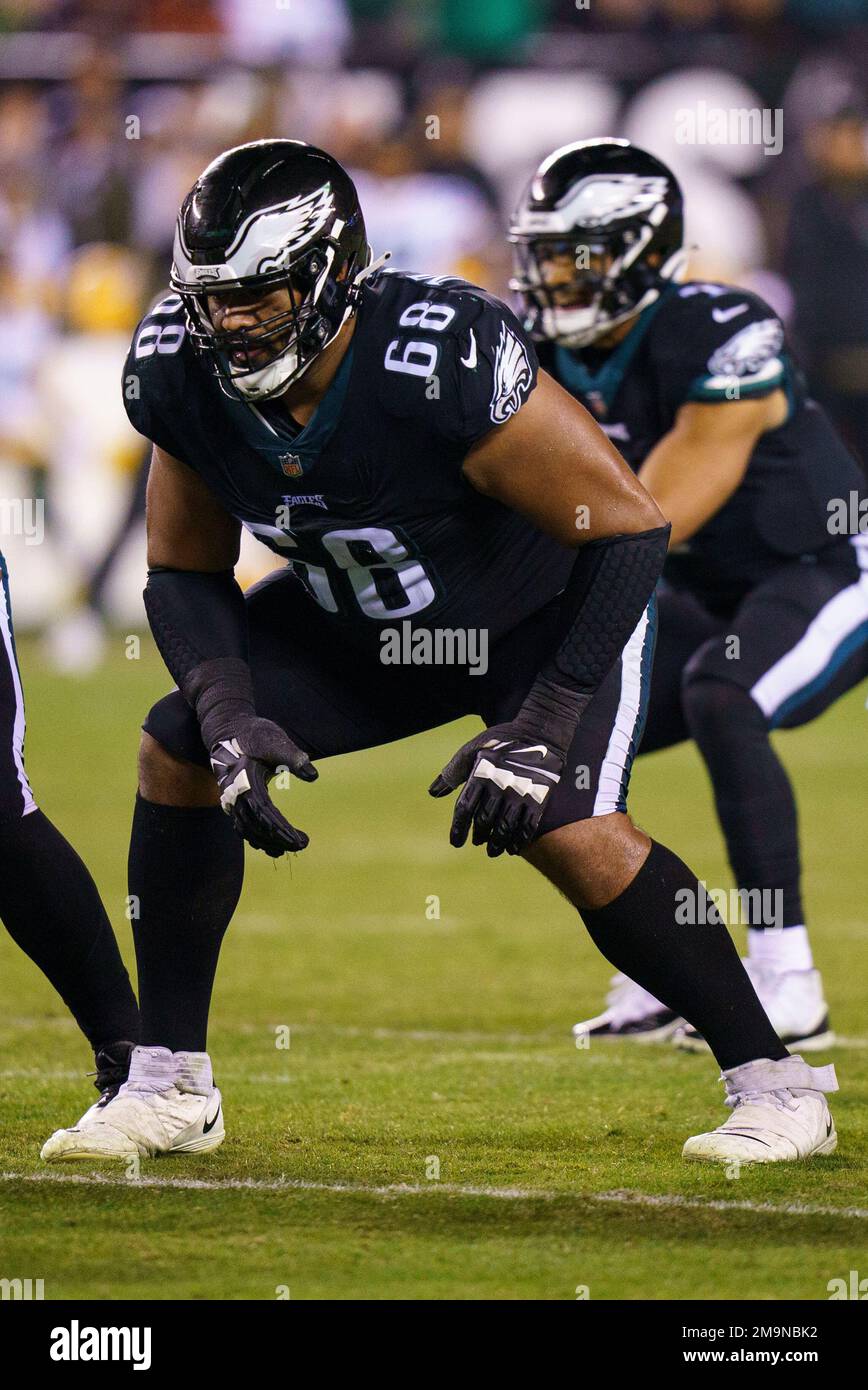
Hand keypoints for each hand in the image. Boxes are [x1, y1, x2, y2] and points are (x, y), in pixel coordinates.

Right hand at [209, 716, 316, 856]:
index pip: (265, 813)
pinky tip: (268, 845)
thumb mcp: (273, 740)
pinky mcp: (234, 801)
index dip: (282, 830)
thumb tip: (313, 775)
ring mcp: (232, 800)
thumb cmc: (253, 734)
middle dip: (278, 840)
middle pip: (256, 827)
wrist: (228, 729)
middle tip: (301, 845)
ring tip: (287, 849)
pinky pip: (242, 825)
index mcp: (246, 782)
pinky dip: (255, 837)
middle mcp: (235, 795)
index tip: (300, 840)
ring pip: (247, 830)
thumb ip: (293, 756)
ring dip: (266, 842)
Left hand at [429, 724, 564, 856]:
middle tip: (478, 842)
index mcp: (480, 774)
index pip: (464, 809)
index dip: (458, 828)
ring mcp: (521, 792)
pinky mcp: (540, 797)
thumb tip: (433, 793)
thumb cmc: (501, 741)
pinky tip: (514, 847)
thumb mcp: (472, 750)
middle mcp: (499, 785)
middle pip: (484, 821)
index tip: (456, 842)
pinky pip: (528, 825)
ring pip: (505, 827)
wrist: (540, 731)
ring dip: (498, 842)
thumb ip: (453, 773)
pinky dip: (520, 840)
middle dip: (479, 835)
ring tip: (493, 850)